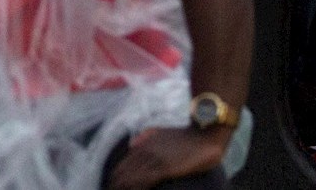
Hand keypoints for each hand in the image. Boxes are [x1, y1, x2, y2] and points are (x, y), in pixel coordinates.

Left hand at [106, 127, 228, 189]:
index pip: (121, 167)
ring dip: (123, 189)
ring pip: (130, 179)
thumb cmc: (184, 136)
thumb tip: (131, 145)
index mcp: (142, 145)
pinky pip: (144, 182)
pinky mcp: (165, 169)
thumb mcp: (160, 131)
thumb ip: (145, 137)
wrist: (203, 134)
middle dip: (116, 187)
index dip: (114, 180)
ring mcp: (154, 160)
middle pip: (122, 174)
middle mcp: (145, 152)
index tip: (112, 189)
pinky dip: (137, 188)